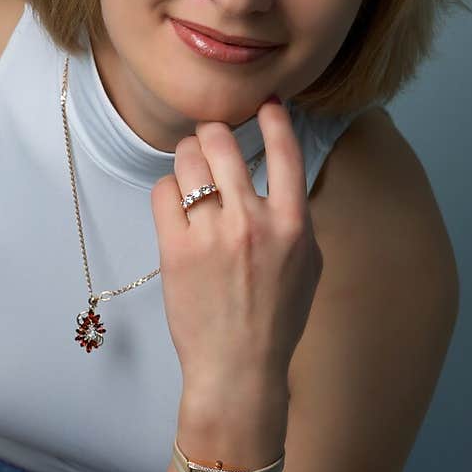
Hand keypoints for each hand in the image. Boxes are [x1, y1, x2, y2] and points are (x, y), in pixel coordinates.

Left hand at [150, 96, 320, 390]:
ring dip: (187, 157)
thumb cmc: (276, 320)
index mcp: (294, 224)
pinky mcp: (176, 250)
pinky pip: (163, 192)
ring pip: (188, 161)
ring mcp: (212, 235)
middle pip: (222, 143)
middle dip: (212, 134)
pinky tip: (176, 205)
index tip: (264, 104)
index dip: (273, 117)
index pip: (285, 149)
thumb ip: (296, 219)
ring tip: (190, 171)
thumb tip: (281, 181)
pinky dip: (168, 190)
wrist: (239, 367)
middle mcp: (253, 222)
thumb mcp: (308, 265)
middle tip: (208, 141)